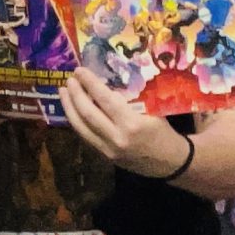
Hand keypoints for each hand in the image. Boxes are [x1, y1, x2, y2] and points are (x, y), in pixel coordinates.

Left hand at [60, 68, 191, 177]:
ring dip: (69, 108)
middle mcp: (116, 138)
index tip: (80, 70)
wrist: (170, 163)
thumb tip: (108, 80)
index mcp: (131, 124)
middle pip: (87, 114)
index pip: (105, 100)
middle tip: (69, 79)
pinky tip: (72, 110)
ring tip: (63, 92)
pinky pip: (85, 137)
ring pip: (81, 128)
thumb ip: (130, 99)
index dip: (90, 84)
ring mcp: (108, 150)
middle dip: (75, 95)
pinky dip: (76, 122)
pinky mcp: (104, 157)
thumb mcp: (153, 111)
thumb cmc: (163, 132)